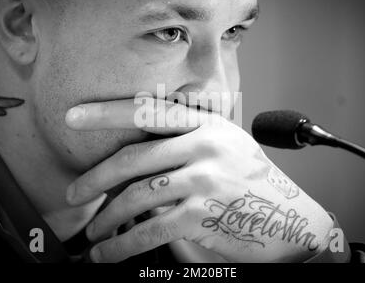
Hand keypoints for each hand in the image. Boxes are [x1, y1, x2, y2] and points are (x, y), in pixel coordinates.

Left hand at [65, 99, 333, 262]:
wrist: (292, 220)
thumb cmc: (252, 182)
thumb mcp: (225, 147)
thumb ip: (185, 144)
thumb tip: (136, 160)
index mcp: (207, 125)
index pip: (148, 111)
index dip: (106, 113)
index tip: (73, 116)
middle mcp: (205, 146)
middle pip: (134, 157)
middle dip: (96, 177)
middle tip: (74, 192)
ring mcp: (206, 179)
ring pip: (138, 195)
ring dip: (107, 217)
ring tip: (92, 231)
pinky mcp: (204, 214)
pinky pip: (151, 228)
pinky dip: (122, 245)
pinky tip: (107, 253)